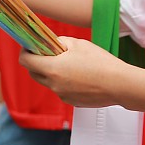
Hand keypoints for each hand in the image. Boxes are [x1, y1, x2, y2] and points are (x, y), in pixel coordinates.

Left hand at [18, 37, 132, 108]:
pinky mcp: (72, 102)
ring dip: (51, 72)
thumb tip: (51, 44)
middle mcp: (54, 85)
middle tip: (46, 52)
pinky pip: (61, 90)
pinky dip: (63, 82)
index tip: (29, 46)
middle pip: (34, 73)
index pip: (25, 61)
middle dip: (36, 62)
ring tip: (67, 63)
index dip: (25, 51)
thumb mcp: (77, 44)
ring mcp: (62, 95)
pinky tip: (78, 75)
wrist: (120, 85)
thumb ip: (59, 42)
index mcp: (52, 69)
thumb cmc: (100, 62)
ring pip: (48, 82)